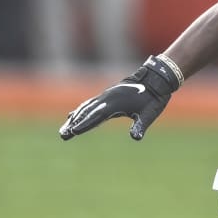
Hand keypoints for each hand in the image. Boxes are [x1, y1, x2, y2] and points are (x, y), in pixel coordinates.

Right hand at [58, 55, 182, 140]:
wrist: (155, 79)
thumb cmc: (153, 98)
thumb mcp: (149, 114)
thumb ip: (140, 125)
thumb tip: (136, 137)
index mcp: (115, 104)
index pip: (96, 116)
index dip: (85, 124)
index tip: (73, 131)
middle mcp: (107, 99)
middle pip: (86, 113)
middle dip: (74, 124)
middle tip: (63, 135)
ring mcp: (106, 96)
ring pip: (86, 108)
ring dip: (74, 118)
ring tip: (64, 129)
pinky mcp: (107, 96)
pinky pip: (89, 104)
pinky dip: (80, 110)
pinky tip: (73, 115)